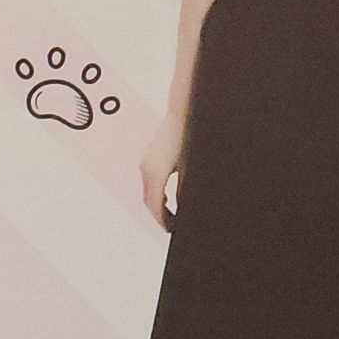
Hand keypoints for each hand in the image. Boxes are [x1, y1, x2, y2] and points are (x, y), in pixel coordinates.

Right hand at [140, 112, 185, 230]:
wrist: (185, 107)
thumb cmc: (192, 133)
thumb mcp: (192, 165)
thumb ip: (185, 189)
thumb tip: (184, 207)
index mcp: (156, 171)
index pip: (155, 205)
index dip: (163, 221)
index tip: (172, 231)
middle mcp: (147, 167)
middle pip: (149, 200)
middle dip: (160, 216)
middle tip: (174, 227)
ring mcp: (147, 161)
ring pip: (149, 191)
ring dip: (158, 204)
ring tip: (173, 216)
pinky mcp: (150, 156)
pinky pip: (151, 181)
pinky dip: (158, 193)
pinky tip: (169, 197)